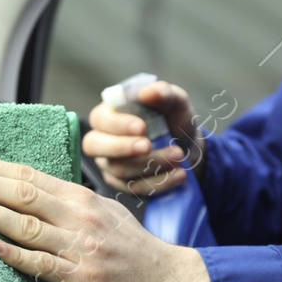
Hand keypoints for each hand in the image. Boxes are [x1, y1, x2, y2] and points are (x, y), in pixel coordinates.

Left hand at [0, 152, 217, 281]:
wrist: (170, 281)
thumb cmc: (134, 248)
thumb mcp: (103, 211)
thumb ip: (68, 202)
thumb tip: (31, 190)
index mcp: (81, 198)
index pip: (29, 175)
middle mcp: (78, 217)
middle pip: (22, 192)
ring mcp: (79, 247)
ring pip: (26, 224)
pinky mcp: (82, 277)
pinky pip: (42, 264)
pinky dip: (15, 255)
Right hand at [84, 79, 199, 197]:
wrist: (187, 148)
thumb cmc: (173, 120)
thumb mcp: (174, 102)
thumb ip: (163, 94)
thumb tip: (148, 93)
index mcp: (109, 115)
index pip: (100, 120)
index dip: (117, 125)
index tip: (141, 127)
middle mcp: (102, 140)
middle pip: (95, 147)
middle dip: (122, 148)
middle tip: (148, 146)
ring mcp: (109, 164)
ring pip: (119, 169)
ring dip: (151, 164)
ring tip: (178, 156)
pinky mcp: (122, 184)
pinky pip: (134, 188)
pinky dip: (159, 182)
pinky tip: (178, 175)